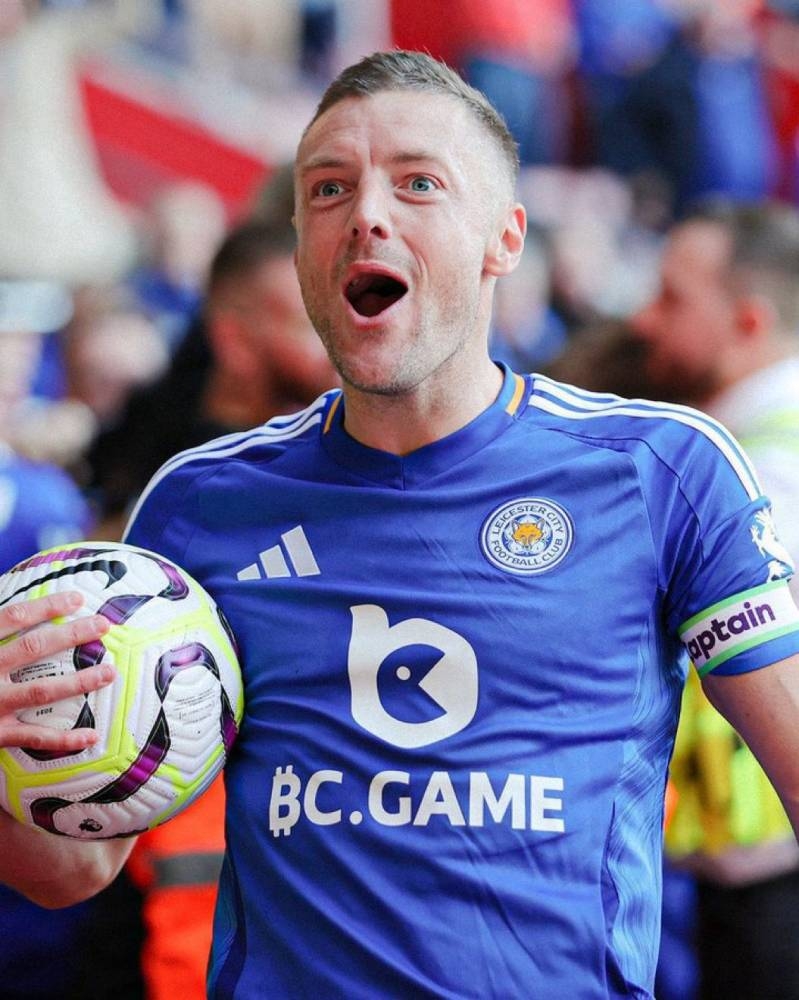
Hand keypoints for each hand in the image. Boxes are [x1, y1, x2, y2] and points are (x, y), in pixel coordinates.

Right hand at [0, 592, 112, 750]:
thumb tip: (12, 610)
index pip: (14, 617)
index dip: (47, 606)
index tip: (77, 598)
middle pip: (34, 648)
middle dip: (73, 634)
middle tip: (104, 624)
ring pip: (42, 691)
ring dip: (79, 681)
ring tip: (109, 672)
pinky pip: (33, 738)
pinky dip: (63, 740)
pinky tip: (91, 736)